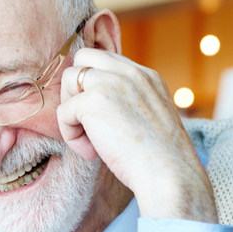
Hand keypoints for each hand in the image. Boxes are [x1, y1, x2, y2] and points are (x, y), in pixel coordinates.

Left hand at [56, 48, 217, 222]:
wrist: (168, 173)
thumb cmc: (160, 157)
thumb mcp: (150, 115)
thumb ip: (128, 100)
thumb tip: (96, 106)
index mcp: (146, 75)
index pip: (105, 59)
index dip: (92, 83)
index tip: (98, 113)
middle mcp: (129, 73)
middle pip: (82, 58)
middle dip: (75, 88)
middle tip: (86, 120)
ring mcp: (110, 83)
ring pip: (68, 79)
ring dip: (70, 110)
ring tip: (88, 138)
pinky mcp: (93, 101)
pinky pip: (63, 112)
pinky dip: (70, 135)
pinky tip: (90, 153)